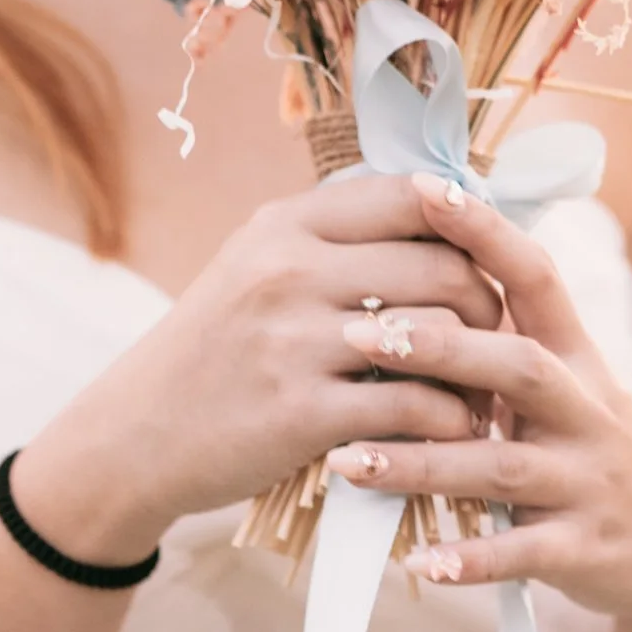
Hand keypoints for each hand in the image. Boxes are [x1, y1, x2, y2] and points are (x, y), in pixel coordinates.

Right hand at [11, 176, 503, 563]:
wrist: (135, 435)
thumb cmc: (213, 352)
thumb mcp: (254, 269)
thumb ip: (333, 240)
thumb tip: (444, 211)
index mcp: (285, 225)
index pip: (412, 196)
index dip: (469, 226)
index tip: (486, 262)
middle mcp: (290, 270)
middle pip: (443, 264)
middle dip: (489, 303)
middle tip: (496, 336)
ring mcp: (294, 341)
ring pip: (440, 333)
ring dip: (478, 367)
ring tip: (482, 387)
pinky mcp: (302, 412)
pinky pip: (415, 405)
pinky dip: (449, 422)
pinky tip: (451, 433)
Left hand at [324, 173, 631, 624]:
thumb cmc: (597, 453)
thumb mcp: (571, 387)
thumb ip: (506, 337)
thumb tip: (418, 262)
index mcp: (577, 359)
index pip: (536, 278)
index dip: (486, 232)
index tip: (426, 189)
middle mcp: (588, 410)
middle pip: (516, 365)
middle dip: (440, 349)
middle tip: (360, 336)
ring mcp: (589, 481)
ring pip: (501, 465)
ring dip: (421, 463)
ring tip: (345, 461)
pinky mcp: (586, 550)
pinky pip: (522, 554)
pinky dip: (471, 559)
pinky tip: (416, 564)